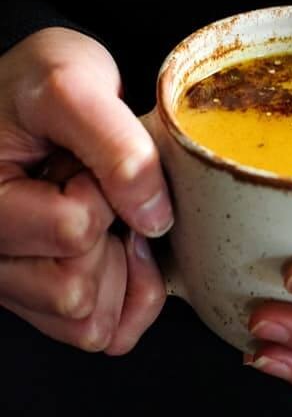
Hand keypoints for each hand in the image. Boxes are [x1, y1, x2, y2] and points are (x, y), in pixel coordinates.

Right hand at [0, 27, 172, 353]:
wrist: (31, 97)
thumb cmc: (36, 85)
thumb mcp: (71, 82)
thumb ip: (113, 142)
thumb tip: (153, 216)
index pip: (72, 230)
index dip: (103, 189)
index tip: (84, 158)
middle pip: (76, 290)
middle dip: (109, 234)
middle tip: (91, 185)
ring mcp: (13, 288)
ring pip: (89, 324)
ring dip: (118, 269)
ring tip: (100, 213)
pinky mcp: (44, 304)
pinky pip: (103, 335)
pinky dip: (128, 297)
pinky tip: (121, 250)